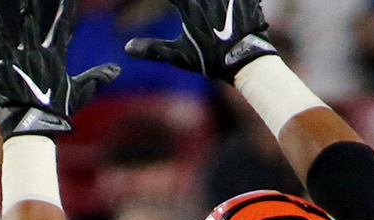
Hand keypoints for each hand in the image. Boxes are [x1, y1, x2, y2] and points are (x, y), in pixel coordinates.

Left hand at [0, 0, 120, 139]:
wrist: (34, 130)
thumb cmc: (57, 112)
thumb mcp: (79, 93)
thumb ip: (96, 78)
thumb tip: (117, 69)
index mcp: (51, 57)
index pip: (61, 27)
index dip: (65, 10)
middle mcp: (30, 55)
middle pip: (29, 23)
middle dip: (28, 6)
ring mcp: (12, 64)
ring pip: (2, 34)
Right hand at [125, 0, 283, 84]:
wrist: (246, 60)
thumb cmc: (212, 59)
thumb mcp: (179, 55)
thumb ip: (153, 49)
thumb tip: (127, 47)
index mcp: (189, 5)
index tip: (153, 1)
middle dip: (181, 1)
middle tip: (181, 6)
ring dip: (203, 3)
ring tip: (200, 8)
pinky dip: (229, 1)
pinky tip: (225, 5)